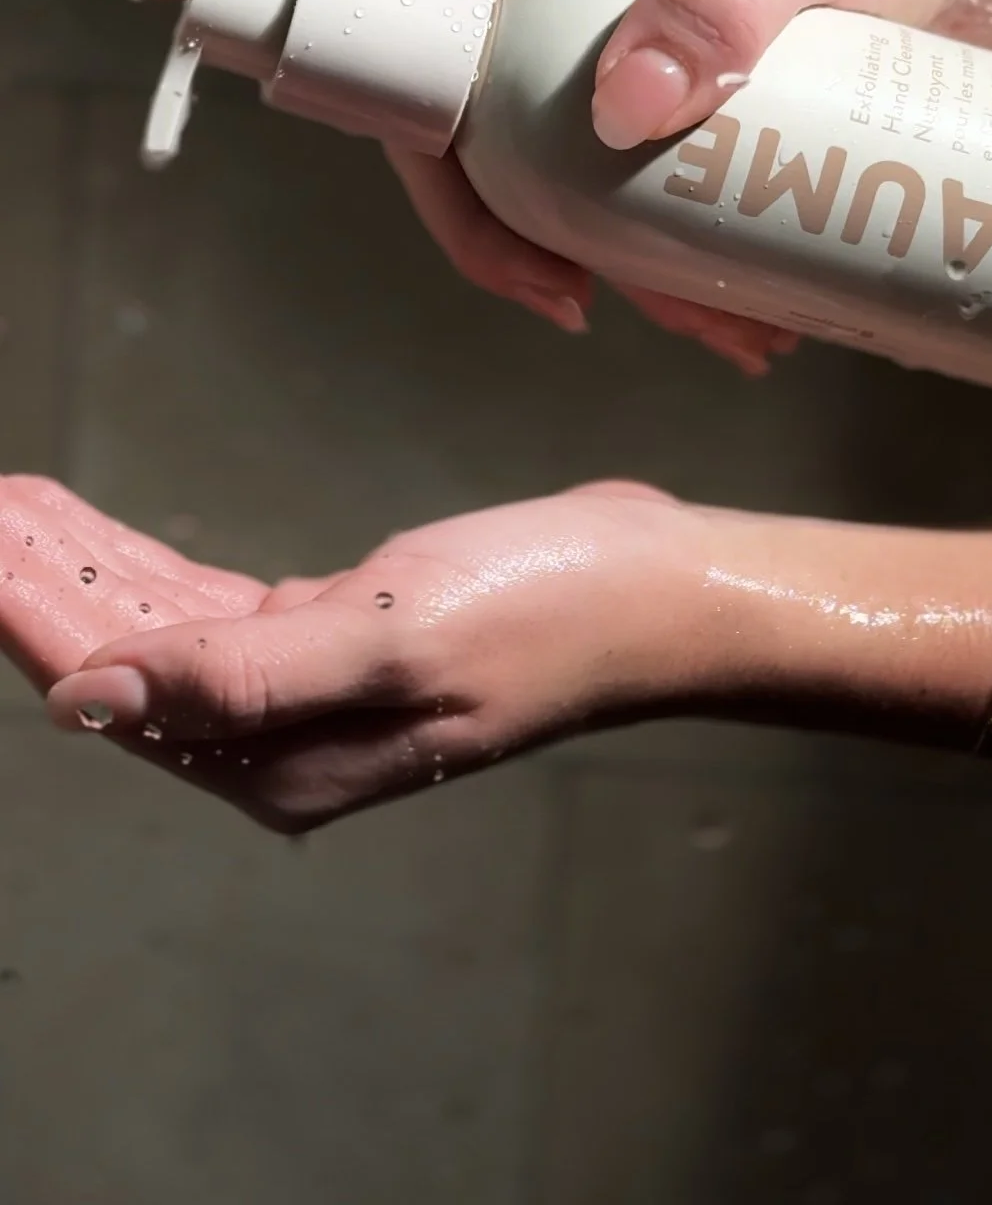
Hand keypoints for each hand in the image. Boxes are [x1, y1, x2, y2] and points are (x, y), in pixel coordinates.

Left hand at [0, 475, 715, 832]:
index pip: (118, 688)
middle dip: (49, 586)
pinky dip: (162, 567)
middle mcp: (287, 737)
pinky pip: (221, 606)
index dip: (36, 618)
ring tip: (22, 504)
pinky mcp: (346, 636)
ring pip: (169, 627)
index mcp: (285, 758)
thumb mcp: (390, 637)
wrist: (657, 589)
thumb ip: (238, 674)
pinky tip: (115, 538)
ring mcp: (317, 687)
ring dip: (95, 567)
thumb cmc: (544, 610)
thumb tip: (85, 703)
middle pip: (130, 658)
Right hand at [129, 0, 991, 370]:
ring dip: (580, 274)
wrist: (983, 4)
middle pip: (403, 97)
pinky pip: (582, 221)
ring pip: (501, 188)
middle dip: (465, 212)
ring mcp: (572, 74)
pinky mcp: (628, 141)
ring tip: (718, 330)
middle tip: (565, 285)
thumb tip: (619, 106)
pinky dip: (640, 288)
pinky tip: (734, 331)